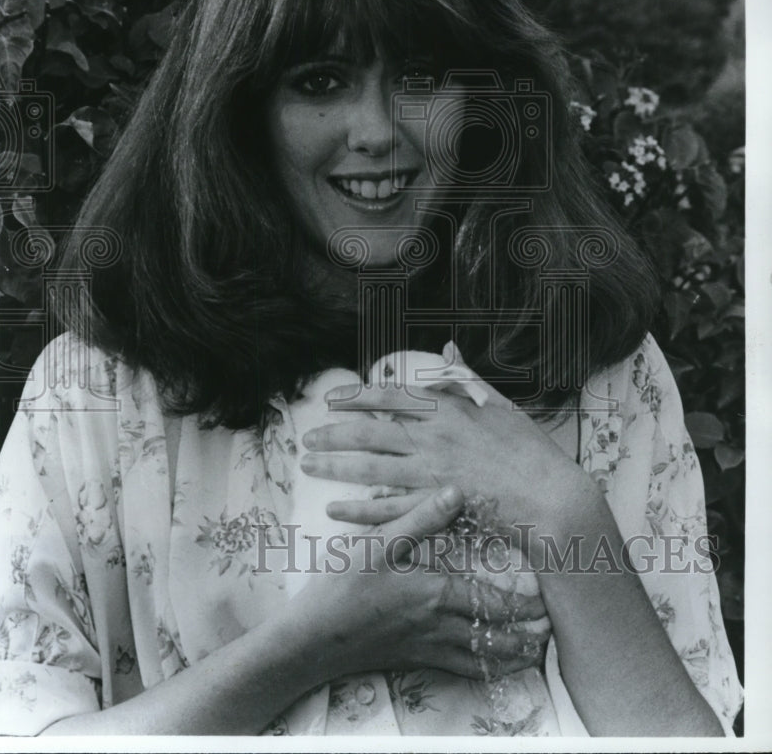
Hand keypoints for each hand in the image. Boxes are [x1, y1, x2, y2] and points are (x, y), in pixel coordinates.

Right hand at [290, 487, 549, 680]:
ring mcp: (428, 647)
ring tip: (537, 650)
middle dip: (528, 632)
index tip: (550, 593)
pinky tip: (492, 666)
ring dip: (513, 655)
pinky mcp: (414, 660)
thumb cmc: (342, 587)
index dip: (525, 599)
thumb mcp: (377, 543)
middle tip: (554, 627)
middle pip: (496, 633)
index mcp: (436, 592)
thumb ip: (419, 518)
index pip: (493, 598)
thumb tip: (457, 491)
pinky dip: (483, 670)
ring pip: (483, 657)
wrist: (313, 640)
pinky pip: (459, 670)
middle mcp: (439, 625)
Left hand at [300, 382, 588, 554]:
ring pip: (370, 470)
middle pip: (368, 434)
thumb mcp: (497, 403)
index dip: (355, 397)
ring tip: (309, 465)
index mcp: (446, 411)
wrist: (551, 497)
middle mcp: (433, 440)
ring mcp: (432, 476)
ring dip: (334, 467)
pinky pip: (388, 510)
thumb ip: (465, 377)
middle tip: (307, 437)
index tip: (331, 400)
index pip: (389, 398)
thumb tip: (448, 348)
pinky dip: (358, 511)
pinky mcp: (435, 509)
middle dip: (332, 434)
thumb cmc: (528, 449)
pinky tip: (335, 511)